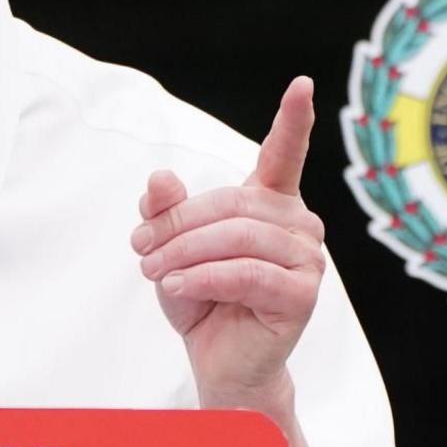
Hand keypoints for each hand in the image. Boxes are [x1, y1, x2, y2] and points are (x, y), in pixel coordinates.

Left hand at [132, 76, 326, 406]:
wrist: (218, 361)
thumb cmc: (201, 298)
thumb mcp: (171, 247)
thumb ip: (166, 210)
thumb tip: (160, 178)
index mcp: (270, 202)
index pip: (283, 154)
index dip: (294, 120)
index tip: (303, 85)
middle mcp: (297, 224)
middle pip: (231, 203)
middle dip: (178, 223)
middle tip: (140, 247)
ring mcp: (307, 259)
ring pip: (237, 238)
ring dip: (185, 253)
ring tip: (154, 271)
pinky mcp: (301, 295)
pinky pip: (246, 274)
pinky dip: (204, 278)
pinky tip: (178, 286)